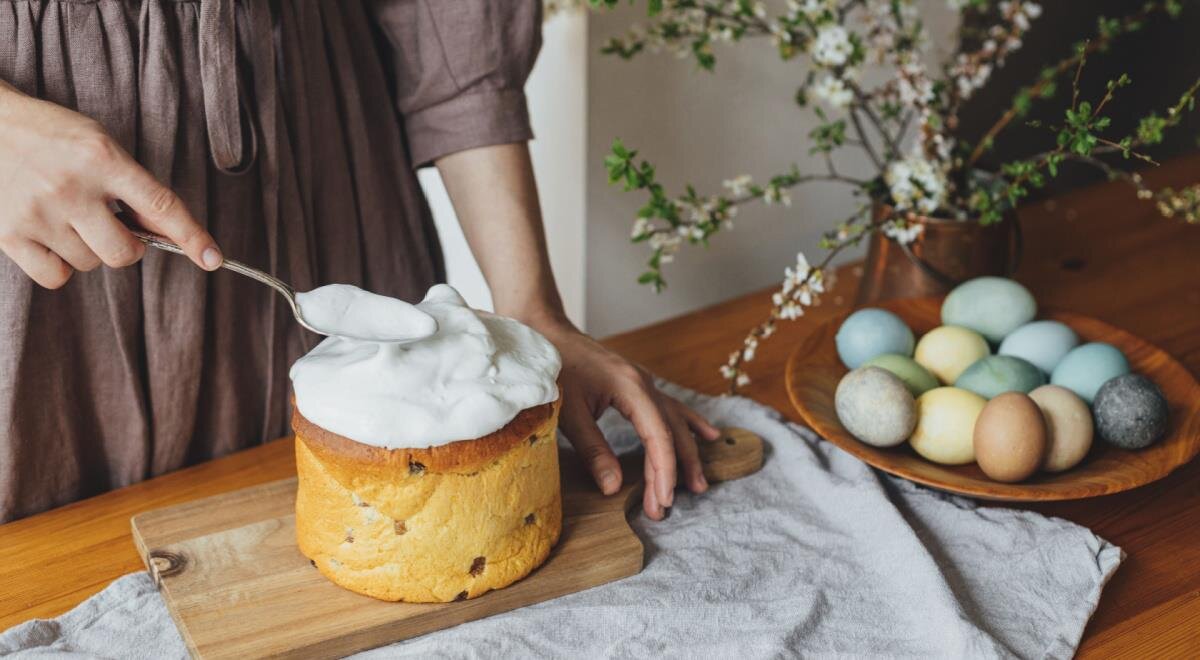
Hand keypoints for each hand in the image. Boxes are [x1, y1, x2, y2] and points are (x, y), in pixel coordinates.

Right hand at [0, 82, 221, 287]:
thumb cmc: (54, 137)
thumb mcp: (100, 147)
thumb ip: (135, 187)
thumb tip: (167, 234)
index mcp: (102, 158)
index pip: (161, 204)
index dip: (192, 236)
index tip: (214, 259)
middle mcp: (71, 186)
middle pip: (124, 253)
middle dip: (127, 246)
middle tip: (110, 224)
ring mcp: (37, 212)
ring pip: (90, 264)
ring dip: (88, 250)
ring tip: (67, 216)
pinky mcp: (8, 233)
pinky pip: (56, 278)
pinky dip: (60, 267)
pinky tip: (51, 238)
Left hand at [534, 320, 721, 519]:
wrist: (547, 333)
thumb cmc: (555, 368)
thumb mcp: (568, 412)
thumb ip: (593, 450)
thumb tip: (614, 487)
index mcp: (632, 388)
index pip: (658, 438)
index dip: (664, 472)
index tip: (662, 501)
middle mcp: (645, 384)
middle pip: (671, 433)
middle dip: (673, 472)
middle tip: (666, 507)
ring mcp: (644, 382)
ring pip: (675, 422)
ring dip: (686, 453)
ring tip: (698, 484)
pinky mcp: (638, 385)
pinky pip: (671, 408)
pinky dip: (688, 425)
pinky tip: (708, 435)